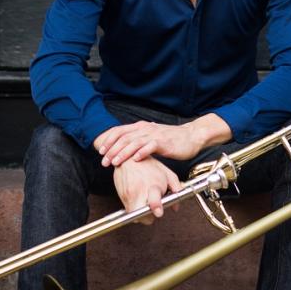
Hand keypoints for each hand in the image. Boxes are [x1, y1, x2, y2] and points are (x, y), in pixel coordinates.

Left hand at [94, 114, 230, 166]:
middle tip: (104, 161)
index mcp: (140, 127)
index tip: (100, 151)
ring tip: (114, 162)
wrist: (190, 136)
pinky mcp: (164, 142)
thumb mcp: (151, 137)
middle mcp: (145, 129)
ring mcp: (154, 135)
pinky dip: (142, 152)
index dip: (108, 141)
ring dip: (123, 153)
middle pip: (124, 138)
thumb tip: (124, 147)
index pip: (120, 131)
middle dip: (112, 150)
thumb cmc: (171, 139)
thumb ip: (138, 140)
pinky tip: (135, 160)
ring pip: (134, 142)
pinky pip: (150, 147)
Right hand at [113, 157, 181, 224]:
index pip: (153, 200)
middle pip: (141, 216)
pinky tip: (139, 198)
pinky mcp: (121, 195)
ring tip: (145, 202)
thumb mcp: (167, 174)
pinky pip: (128, 209)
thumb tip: (176, 207)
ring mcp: (129, 194)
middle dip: (148, 217)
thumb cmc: (149, 165)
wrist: (129, 157)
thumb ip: (176, 189)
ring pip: (134, 215)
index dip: (156, 208)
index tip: (159, 212)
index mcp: (153, 185)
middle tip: (152, 210)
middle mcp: (139, 191)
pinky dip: (134, 207)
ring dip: (140, 213)